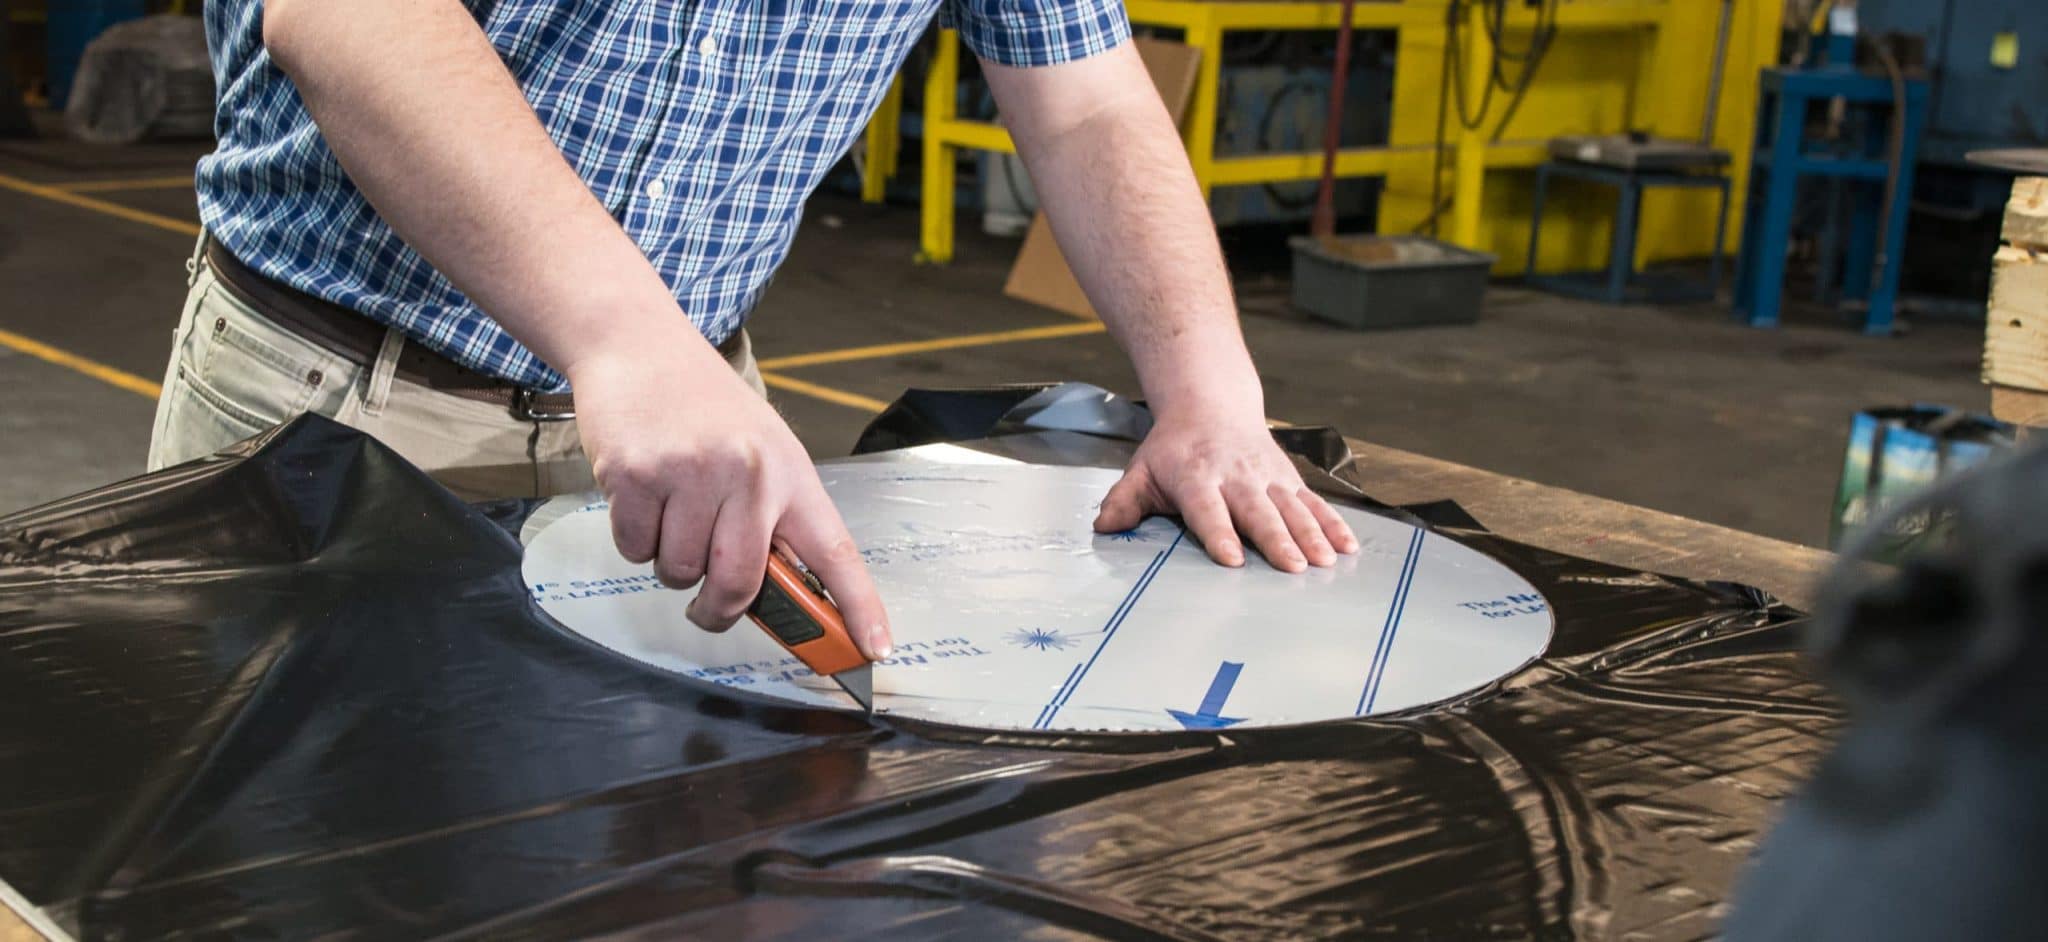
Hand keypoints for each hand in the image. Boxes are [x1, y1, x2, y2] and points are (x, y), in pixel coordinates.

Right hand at [566, 332, 891, 658]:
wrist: (639, 346)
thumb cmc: (705, 407)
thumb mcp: (762, 450)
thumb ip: (773, 518)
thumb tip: (778, 596)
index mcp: (790, 473)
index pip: (835, 551)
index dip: (859, 606)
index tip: (877, 649)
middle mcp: (748, 473)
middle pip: (740, 583)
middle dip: (718, 610)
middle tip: (707, 608)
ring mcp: (691, 473)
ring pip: (680, 572)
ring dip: (670, 563)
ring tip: (671, 513)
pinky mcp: (636, 475)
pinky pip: (634, 550)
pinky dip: (634, 540)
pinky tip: (642, 496)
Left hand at [1094, 408, 1359, 571]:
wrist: (1210, 403)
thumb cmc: (1174, 447)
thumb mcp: (1141, 469)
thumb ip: (1125, 501)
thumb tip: (1104, 527)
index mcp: (1196, 477)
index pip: (1207, 509)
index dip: (1219, 533)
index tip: (1232, 559)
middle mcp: (1236, 476)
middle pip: (1258, 511)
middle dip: (1277, 539)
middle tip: (1293, 567)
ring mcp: (1267, 477)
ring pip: (1292, 507)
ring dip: (1311, 534)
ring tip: (1326, 561)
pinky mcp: (1288, 479)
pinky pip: (1313, 502)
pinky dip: (1333, 523)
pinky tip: (1348, 546)